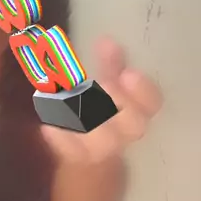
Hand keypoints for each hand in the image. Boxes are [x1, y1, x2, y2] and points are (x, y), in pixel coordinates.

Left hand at [41, 37, 162, 163]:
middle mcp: (126, 132)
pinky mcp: (80, 160)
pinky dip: (62, 141)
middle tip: (98, 86)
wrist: (88, 158)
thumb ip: (111, 66)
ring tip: (69, 102)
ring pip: (105, 141)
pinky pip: (74, 154)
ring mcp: (104, 149)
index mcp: (138, 110)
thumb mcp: (109, 87)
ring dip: (89, 120)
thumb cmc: (102, 114)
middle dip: (116, 103)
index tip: (128, 74)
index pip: (152, 102)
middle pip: (133, 124)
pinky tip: (48, 128)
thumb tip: (106, 40)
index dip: (143, 91)